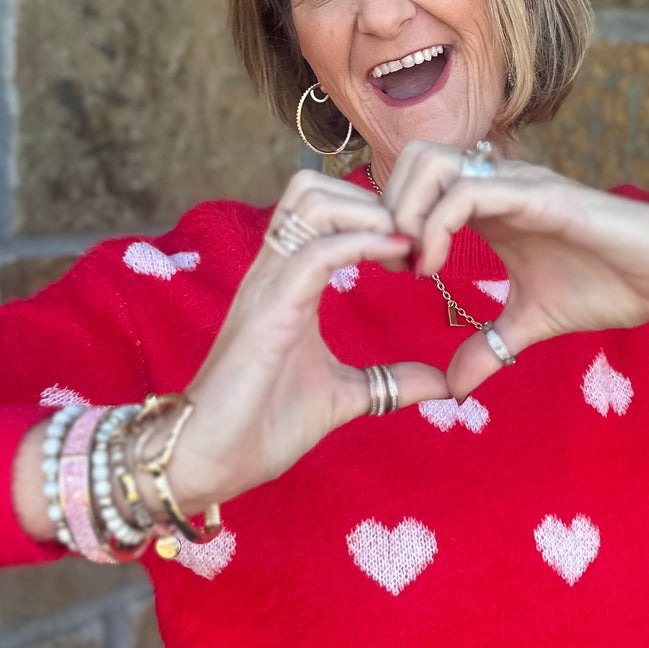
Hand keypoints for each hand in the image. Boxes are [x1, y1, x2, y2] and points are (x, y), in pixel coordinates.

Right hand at [167, 172, 449, 511]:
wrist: (207, 461)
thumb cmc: (260, 426)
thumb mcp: (342, 397)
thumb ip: (388, 382)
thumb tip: (441, 383)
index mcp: (288, 283)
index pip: (323, 209)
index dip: (374, 211)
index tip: (418, 247)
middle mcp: (273, 273)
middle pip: (312, 186)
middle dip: (371, 198)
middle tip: (414, 240)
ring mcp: (267, 287)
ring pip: (310, 201)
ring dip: (367, 212)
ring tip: (405, 245)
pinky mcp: (268, 313)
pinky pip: (315, 254)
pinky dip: (361, 243)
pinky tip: (397, 256)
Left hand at [380, 143, 648, 398]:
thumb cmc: (609, 283)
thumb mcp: (534, 324)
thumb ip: (491, 346)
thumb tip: (454, 389)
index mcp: (490, 206)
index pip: (418, 182)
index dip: (391, 220)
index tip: (391, 272)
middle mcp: (499, 184)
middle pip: (414, 158)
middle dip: (386, 206)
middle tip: (393, 263)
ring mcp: (518, 184)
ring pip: (433, 163)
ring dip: (406, 211)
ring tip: (411, 266)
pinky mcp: (540, 196)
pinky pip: (471, 192)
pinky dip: (436, 226)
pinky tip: (432, 269)